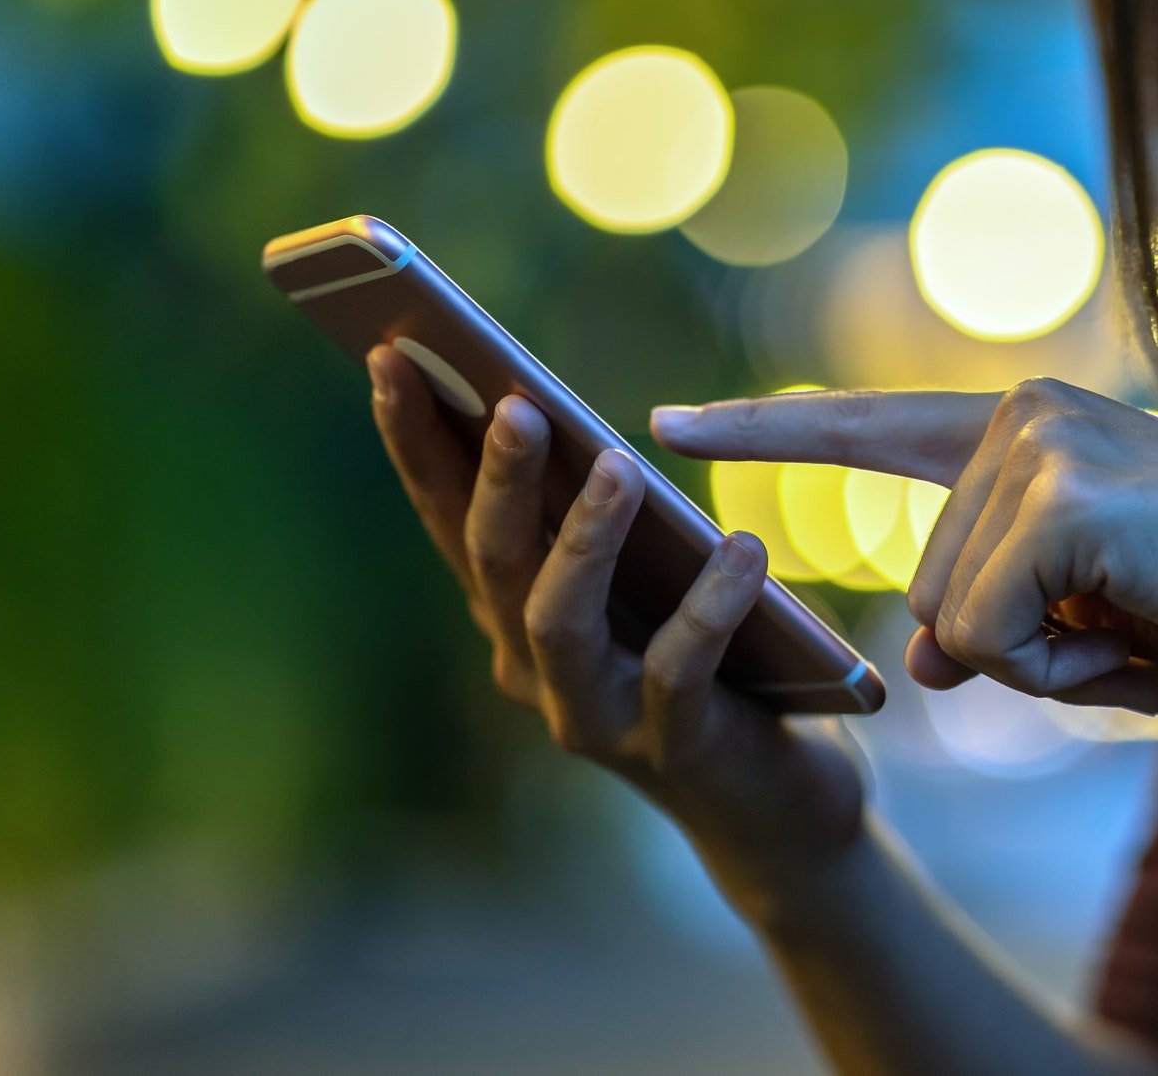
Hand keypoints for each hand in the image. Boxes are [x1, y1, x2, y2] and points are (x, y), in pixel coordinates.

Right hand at [367, 345, 865, 907]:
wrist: (767, 806)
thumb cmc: (708, 662)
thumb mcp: (647, 575)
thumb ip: (600, 512)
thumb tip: (557, 406)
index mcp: (514, 608)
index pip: (447, 512)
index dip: (414, 437)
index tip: (391, 351)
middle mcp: (532, 664)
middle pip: (491, 560)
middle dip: (496, 478)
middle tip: (513, 403)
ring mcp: (592, 714)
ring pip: (559, 621)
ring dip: (582, 540)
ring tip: (618, 463)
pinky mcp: (671, 746)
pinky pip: (678, 670)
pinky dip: (709, 605)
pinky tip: (743, 547)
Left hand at [651, 379, 1157, 718]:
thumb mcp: (1089, 614)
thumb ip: (991, 611)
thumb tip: (915, 660)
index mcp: (1022, 424)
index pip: (864, 425)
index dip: (762, 430)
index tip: (663, 423)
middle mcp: (1018, 413)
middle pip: (923, 584)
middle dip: (1017, 648)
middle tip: (1132, 630)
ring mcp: (1036, 445)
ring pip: (949, 620)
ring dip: (1046, 668)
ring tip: (1148, 629)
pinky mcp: (1059, 498)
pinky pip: (987, 640)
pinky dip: (1062, 678)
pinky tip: (1145, 647)